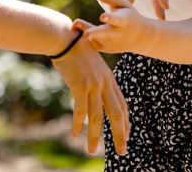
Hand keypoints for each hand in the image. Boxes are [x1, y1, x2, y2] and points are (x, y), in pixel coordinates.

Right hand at [50, 31, 128, 155]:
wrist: (65, 39)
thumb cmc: (76, 51)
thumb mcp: (93, 66)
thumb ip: (97, 80)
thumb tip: (95, 95)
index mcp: (109, 79)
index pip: (122, 104)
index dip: (126, 122)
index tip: (127, 135)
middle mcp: (104, 83)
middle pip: (117, 114)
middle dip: (120, 135)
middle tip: (122, 151)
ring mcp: (93, 84)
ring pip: (97, 116)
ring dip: (95, 136)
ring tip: (92, 150)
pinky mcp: (80, 85)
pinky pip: (80, 110)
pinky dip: (78, 123)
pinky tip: (76, 134)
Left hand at [76, 0, 153, 54]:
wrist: (141, 37)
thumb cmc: (129, 15)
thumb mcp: (123, 4)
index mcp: (124, 20)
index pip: (117, 19)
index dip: (110, 18)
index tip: (102, 16)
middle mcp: (118, 34)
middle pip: (106, 34)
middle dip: (96, 33)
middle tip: (86, 34)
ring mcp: (112, 43)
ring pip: (96, 38)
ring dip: (85, 30)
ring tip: (76, 22)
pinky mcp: (106, 49)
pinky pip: (93, 42)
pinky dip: (88, 36)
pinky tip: (83, 28)